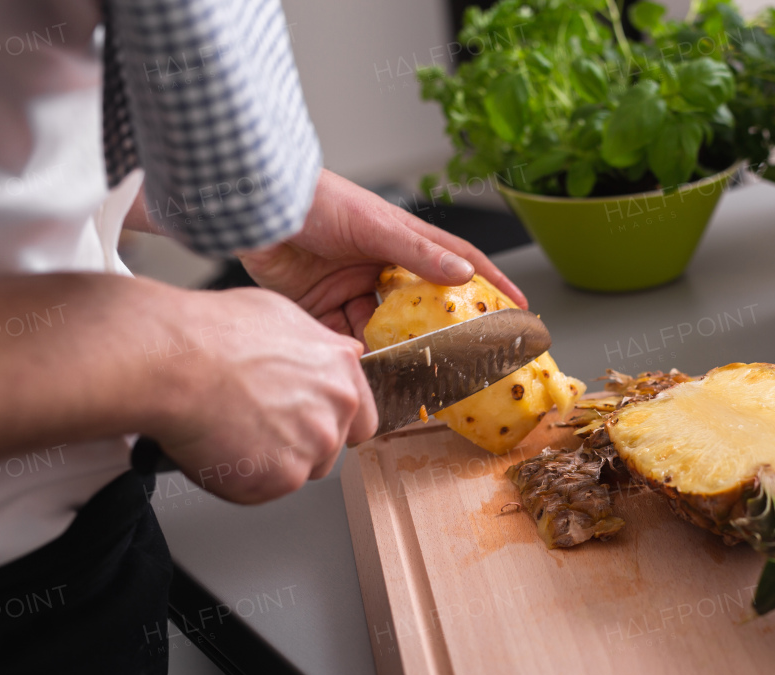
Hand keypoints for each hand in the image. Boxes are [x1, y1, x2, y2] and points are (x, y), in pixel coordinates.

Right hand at [151, 285, 377, 502]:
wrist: (173, 362)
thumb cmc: (212, 333)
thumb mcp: (280, 316)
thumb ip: (317, 346)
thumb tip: (332, 354)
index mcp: (341, 370)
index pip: (361, 418)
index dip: (333, 424)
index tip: (313, 426)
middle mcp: (335, 410)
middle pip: (327, 448)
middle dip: (295, 443)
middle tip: (254, 423)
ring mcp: (312, 447)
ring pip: (295, 471)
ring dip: (268, 462)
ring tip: (231, 430)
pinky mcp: (282, 478)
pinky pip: (262, 489)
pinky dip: (239, 478)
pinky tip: (218, 447)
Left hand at [236, 170, 527, 340]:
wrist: (256, 210)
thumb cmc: (316, 201)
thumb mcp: (374, 225)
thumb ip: (418, 253)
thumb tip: (463, 275)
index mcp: (400, 241)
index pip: (455, 264)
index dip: (489, 284)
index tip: (518, 307)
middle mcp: (380, 267)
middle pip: (420, 307)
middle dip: (437, 334)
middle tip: (461, 359)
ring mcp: (351, 290)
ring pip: (383, 330)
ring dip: (393, 350)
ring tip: (409, 372)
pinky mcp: (319, 309)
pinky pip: (345, 339)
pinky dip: (355, 356)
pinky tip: (364, 369)